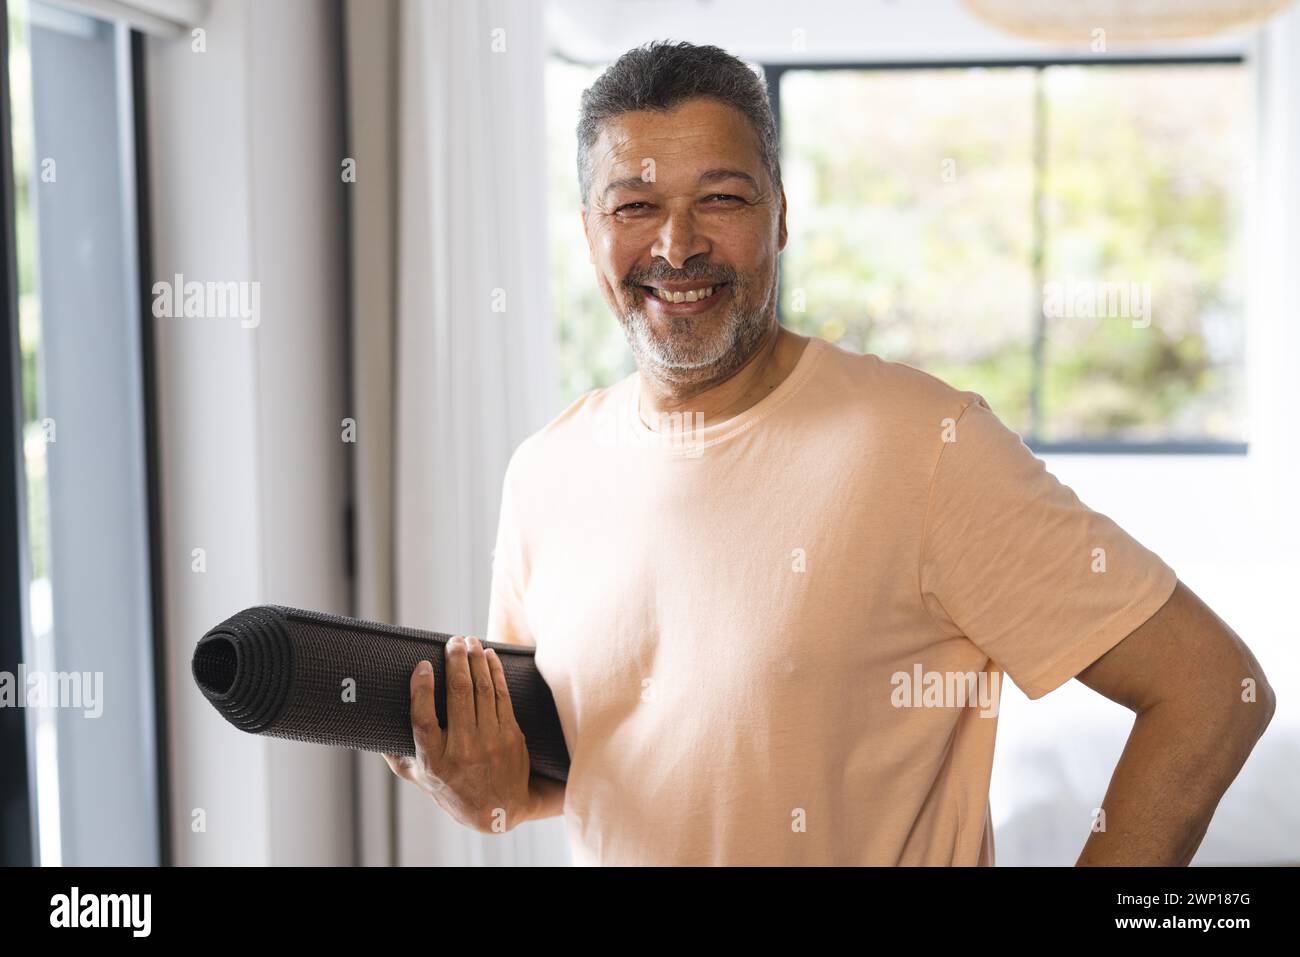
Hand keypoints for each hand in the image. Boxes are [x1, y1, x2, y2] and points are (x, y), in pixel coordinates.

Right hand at [381, 635, 533, 834]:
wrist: (500, 811)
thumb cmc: (453, 791)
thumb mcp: (421, 780)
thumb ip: (398, 757)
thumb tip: (373, 734)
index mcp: (434, 760)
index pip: (423, 719)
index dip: (421, 689)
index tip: (422, 665)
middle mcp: (463, 750)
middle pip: (459, 695)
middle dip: (456, 661)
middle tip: (452, 641)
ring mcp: (490, 742)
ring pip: (483, 690)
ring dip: (476, 661)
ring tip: (469, 641)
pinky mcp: (511, 736)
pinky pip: (502, 696)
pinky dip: (496, 672)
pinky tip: (489, 657)